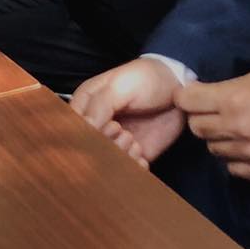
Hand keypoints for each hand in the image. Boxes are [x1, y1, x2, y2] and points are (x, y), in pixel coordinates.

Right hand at [70, 58, 187, 166]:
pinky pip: (128, 169)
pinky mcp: (133, 153)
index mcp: (85, 106)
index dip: (84, 134)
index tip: (106, 126)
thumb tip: (85, 127)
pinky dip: (134, 167)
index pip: (71, 128)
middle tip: (120, 130)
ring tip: (132, 140)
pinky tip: (141, 153)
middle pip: (87, 148)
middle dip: (103, 145)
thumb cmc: (145, 79)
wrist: (178, 87)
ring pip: (106, 162)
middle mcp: (96, 126)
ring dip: (119, 155)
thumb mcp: (120, 86)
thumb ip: (99, 106)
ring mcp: (114, 141)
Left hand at [177, 71, 249, 181]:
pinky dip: (237, 159)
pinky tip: (249, 148)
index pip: (186, 102)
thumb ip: (228, 89)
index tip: (192, 97)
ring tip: (238, 131)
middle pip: (197, 128)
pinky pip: (234, 169)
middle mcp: (237, 128)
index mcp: (233, 100)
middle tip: (215, 114)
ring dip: (220, 140)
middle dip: (202, 119)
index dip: (186, 98)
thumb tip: (203, 95)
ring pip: (214, 150)